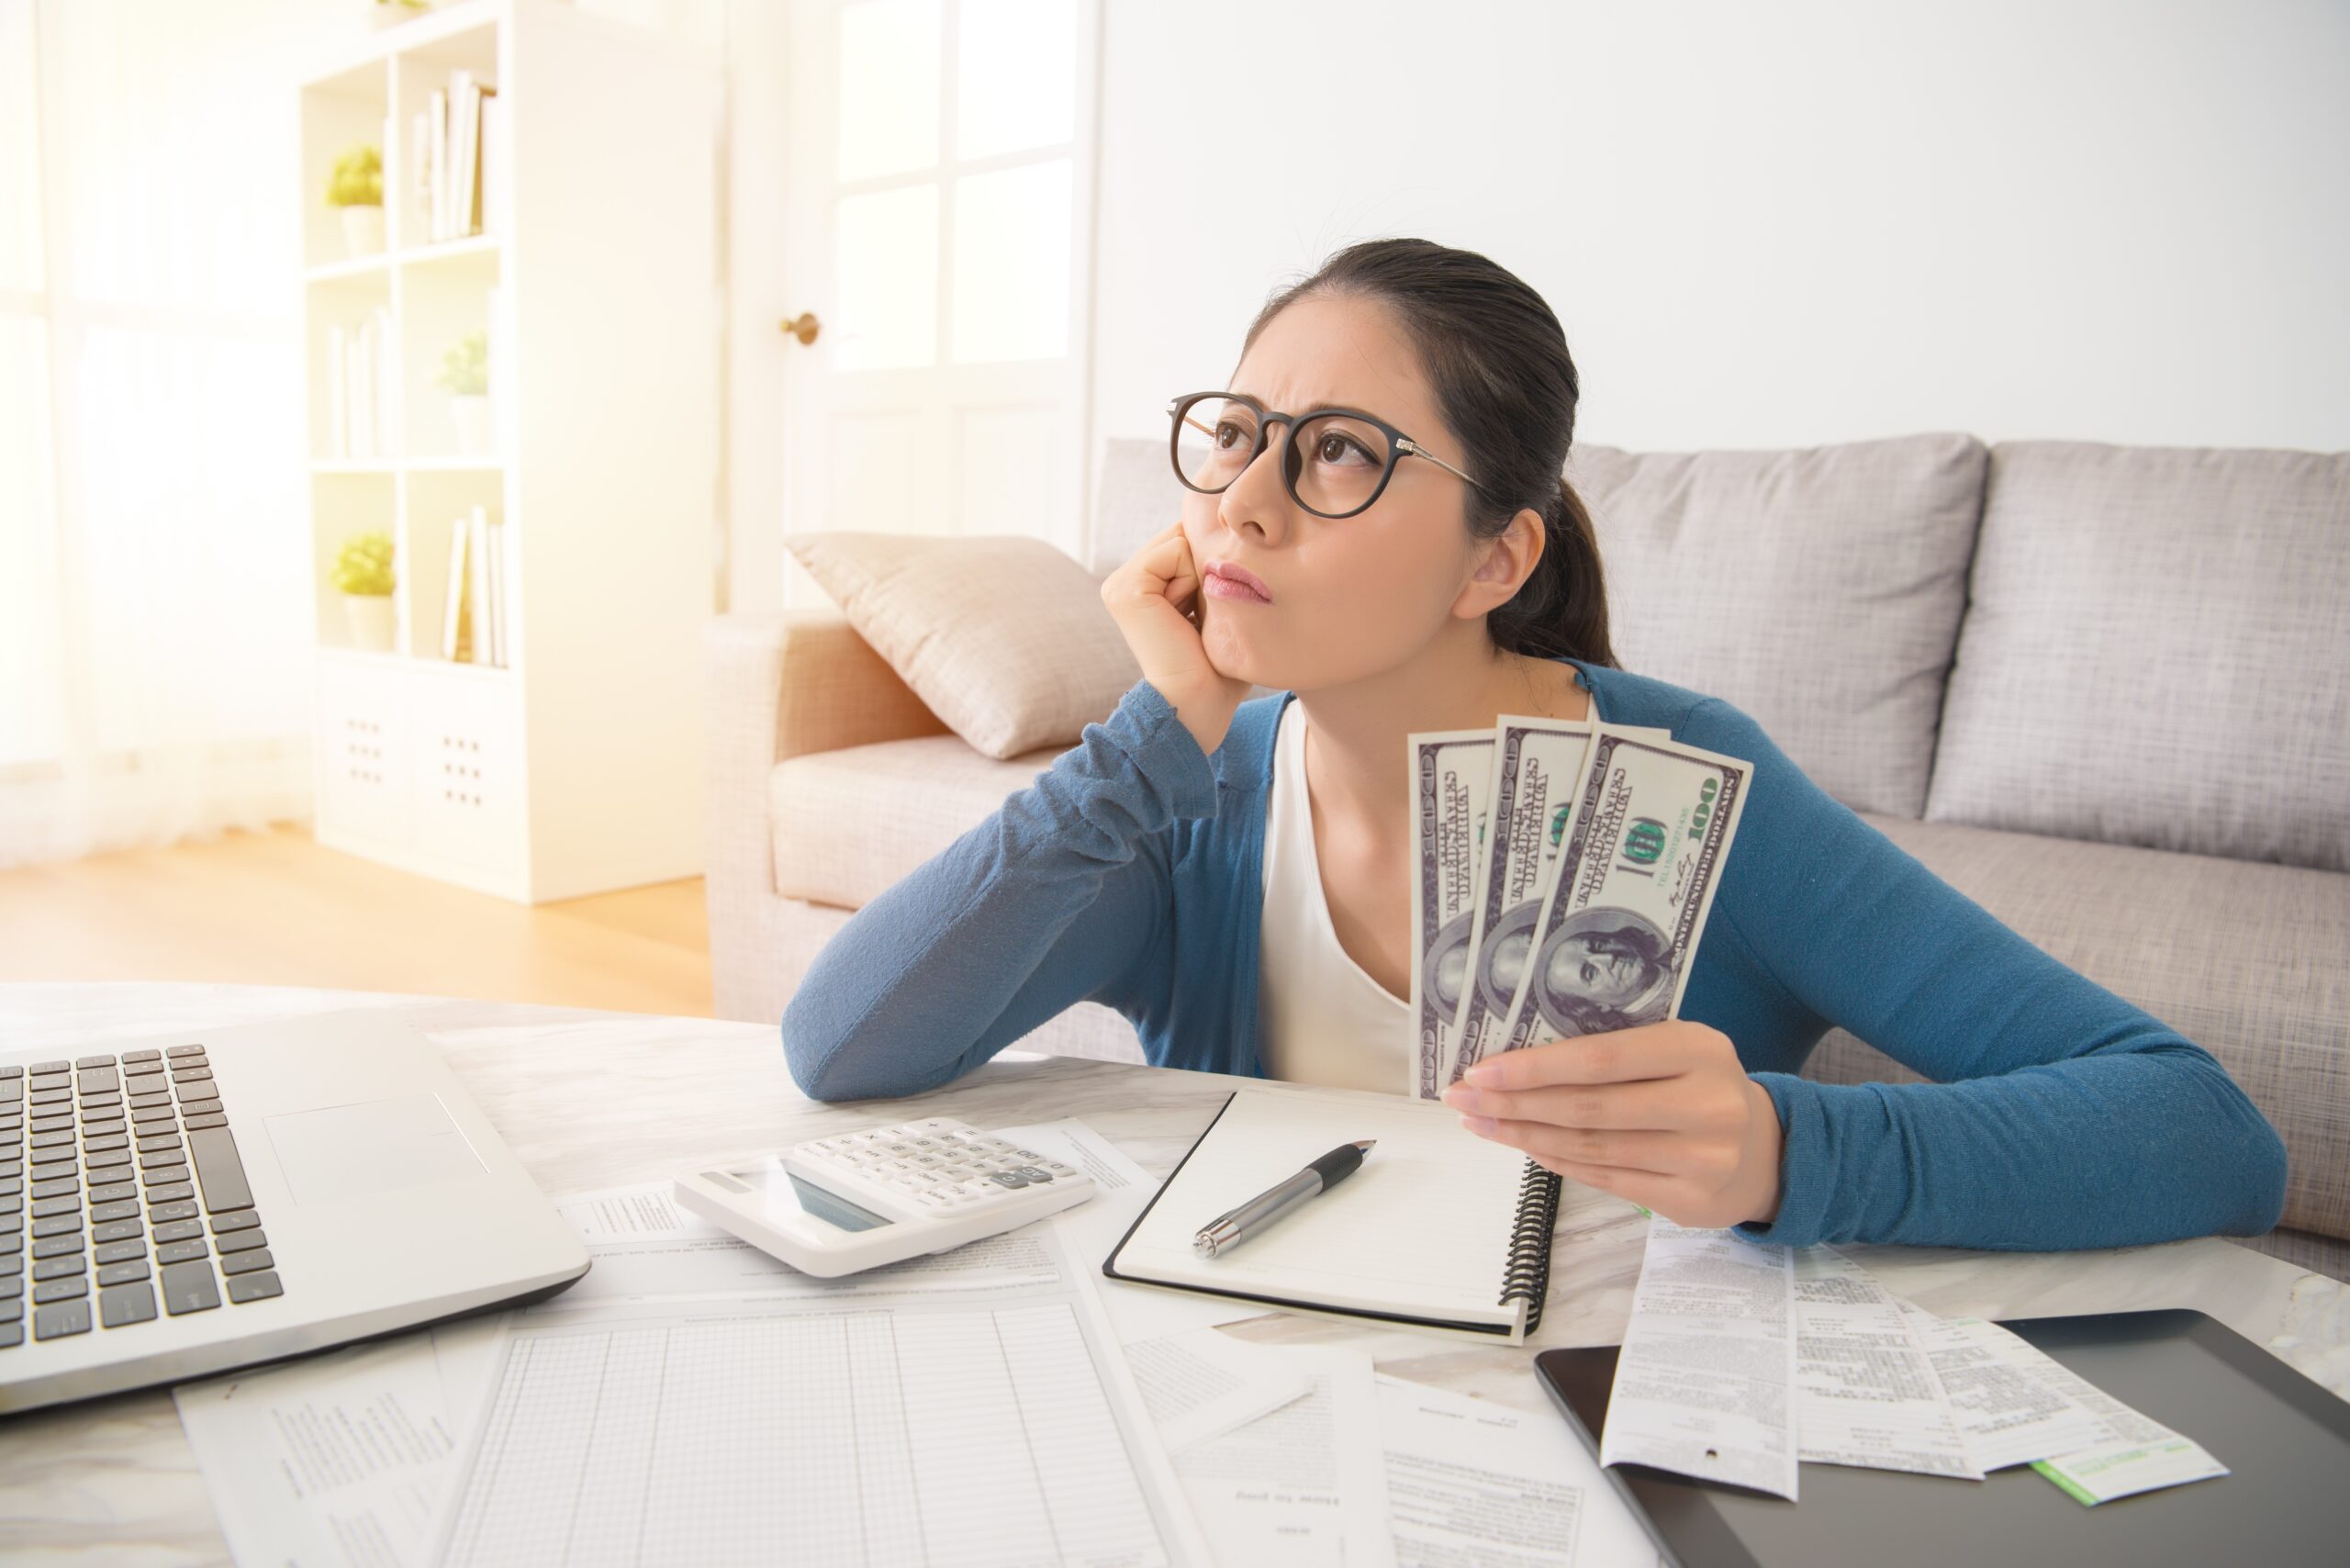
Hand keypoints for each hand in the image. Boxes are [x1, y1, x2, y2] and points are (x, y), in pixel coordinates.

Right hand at [1099, 520, 1253, 755]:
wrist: (1196, 708)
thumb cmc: (1219, 670)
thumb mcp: (1220, 609)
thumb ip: (1217, 570)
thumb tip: (1234, 534)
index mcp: (1144, 584)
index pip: (1190, 539)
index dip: (1214, 566)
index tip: (1211, 613)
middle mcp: (1126, 579)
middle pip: (1187, 534)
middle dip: (1209, 567)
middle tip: (1204, 620)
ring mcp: (1120, 582)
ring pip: (1184, 539)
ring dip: (1203, 577)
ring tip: (1193, 622)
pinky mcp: (1124, 588)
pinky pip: (1176, 550)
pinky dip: (1193, 580)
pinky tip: (1184, 619)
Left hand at [1441, 1020, 1784, 1228]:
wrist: (1767, 1151)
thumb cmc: (1701, 1087)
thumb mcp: (1677, 1051)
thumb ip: (1617, 1050)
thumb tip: (1520, 1057)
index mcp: (1699, 1049)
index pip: (1601, 1057)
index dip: (1536, 1066)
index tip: (1482, 1068)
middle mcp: (1706, 1104)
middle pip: (1588, 1107)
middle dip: (1515, 1102)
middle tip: (1465, 1096)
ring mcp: (1702, 1158)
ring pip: (1590, 1147)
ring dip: (1524, 1134)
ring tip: (1482, 1121)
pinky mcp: (1689, 1201)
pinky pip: (1605, 1178)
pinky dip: (1556, 1160)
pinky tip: (1524, 1145)